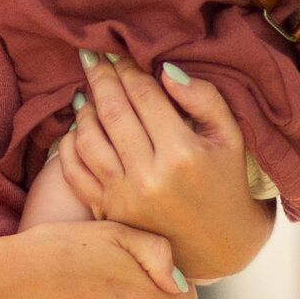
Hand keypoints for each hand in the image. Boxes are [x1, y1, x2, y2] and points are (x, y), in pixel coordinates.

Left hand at [60, 52, 273, 281]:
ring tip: (88, 92)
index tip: (118, 51)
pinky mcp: (107, 213)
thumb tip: (165, 70)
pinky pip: (74, 171)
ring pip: (88, 139)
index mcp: (182, 153)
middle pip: (112, 111)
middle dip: (100, 78)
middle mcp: (148, 176)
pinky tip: (77, 127)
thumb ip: (204, 98)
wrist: (219, 247)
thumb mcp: (230, 137)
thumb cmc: (226, 183)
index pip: (143, 96)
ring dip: (84, 108)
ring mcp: (123, 197)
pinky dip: (69, 144)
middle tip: (91, 56)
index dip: (127, 68)